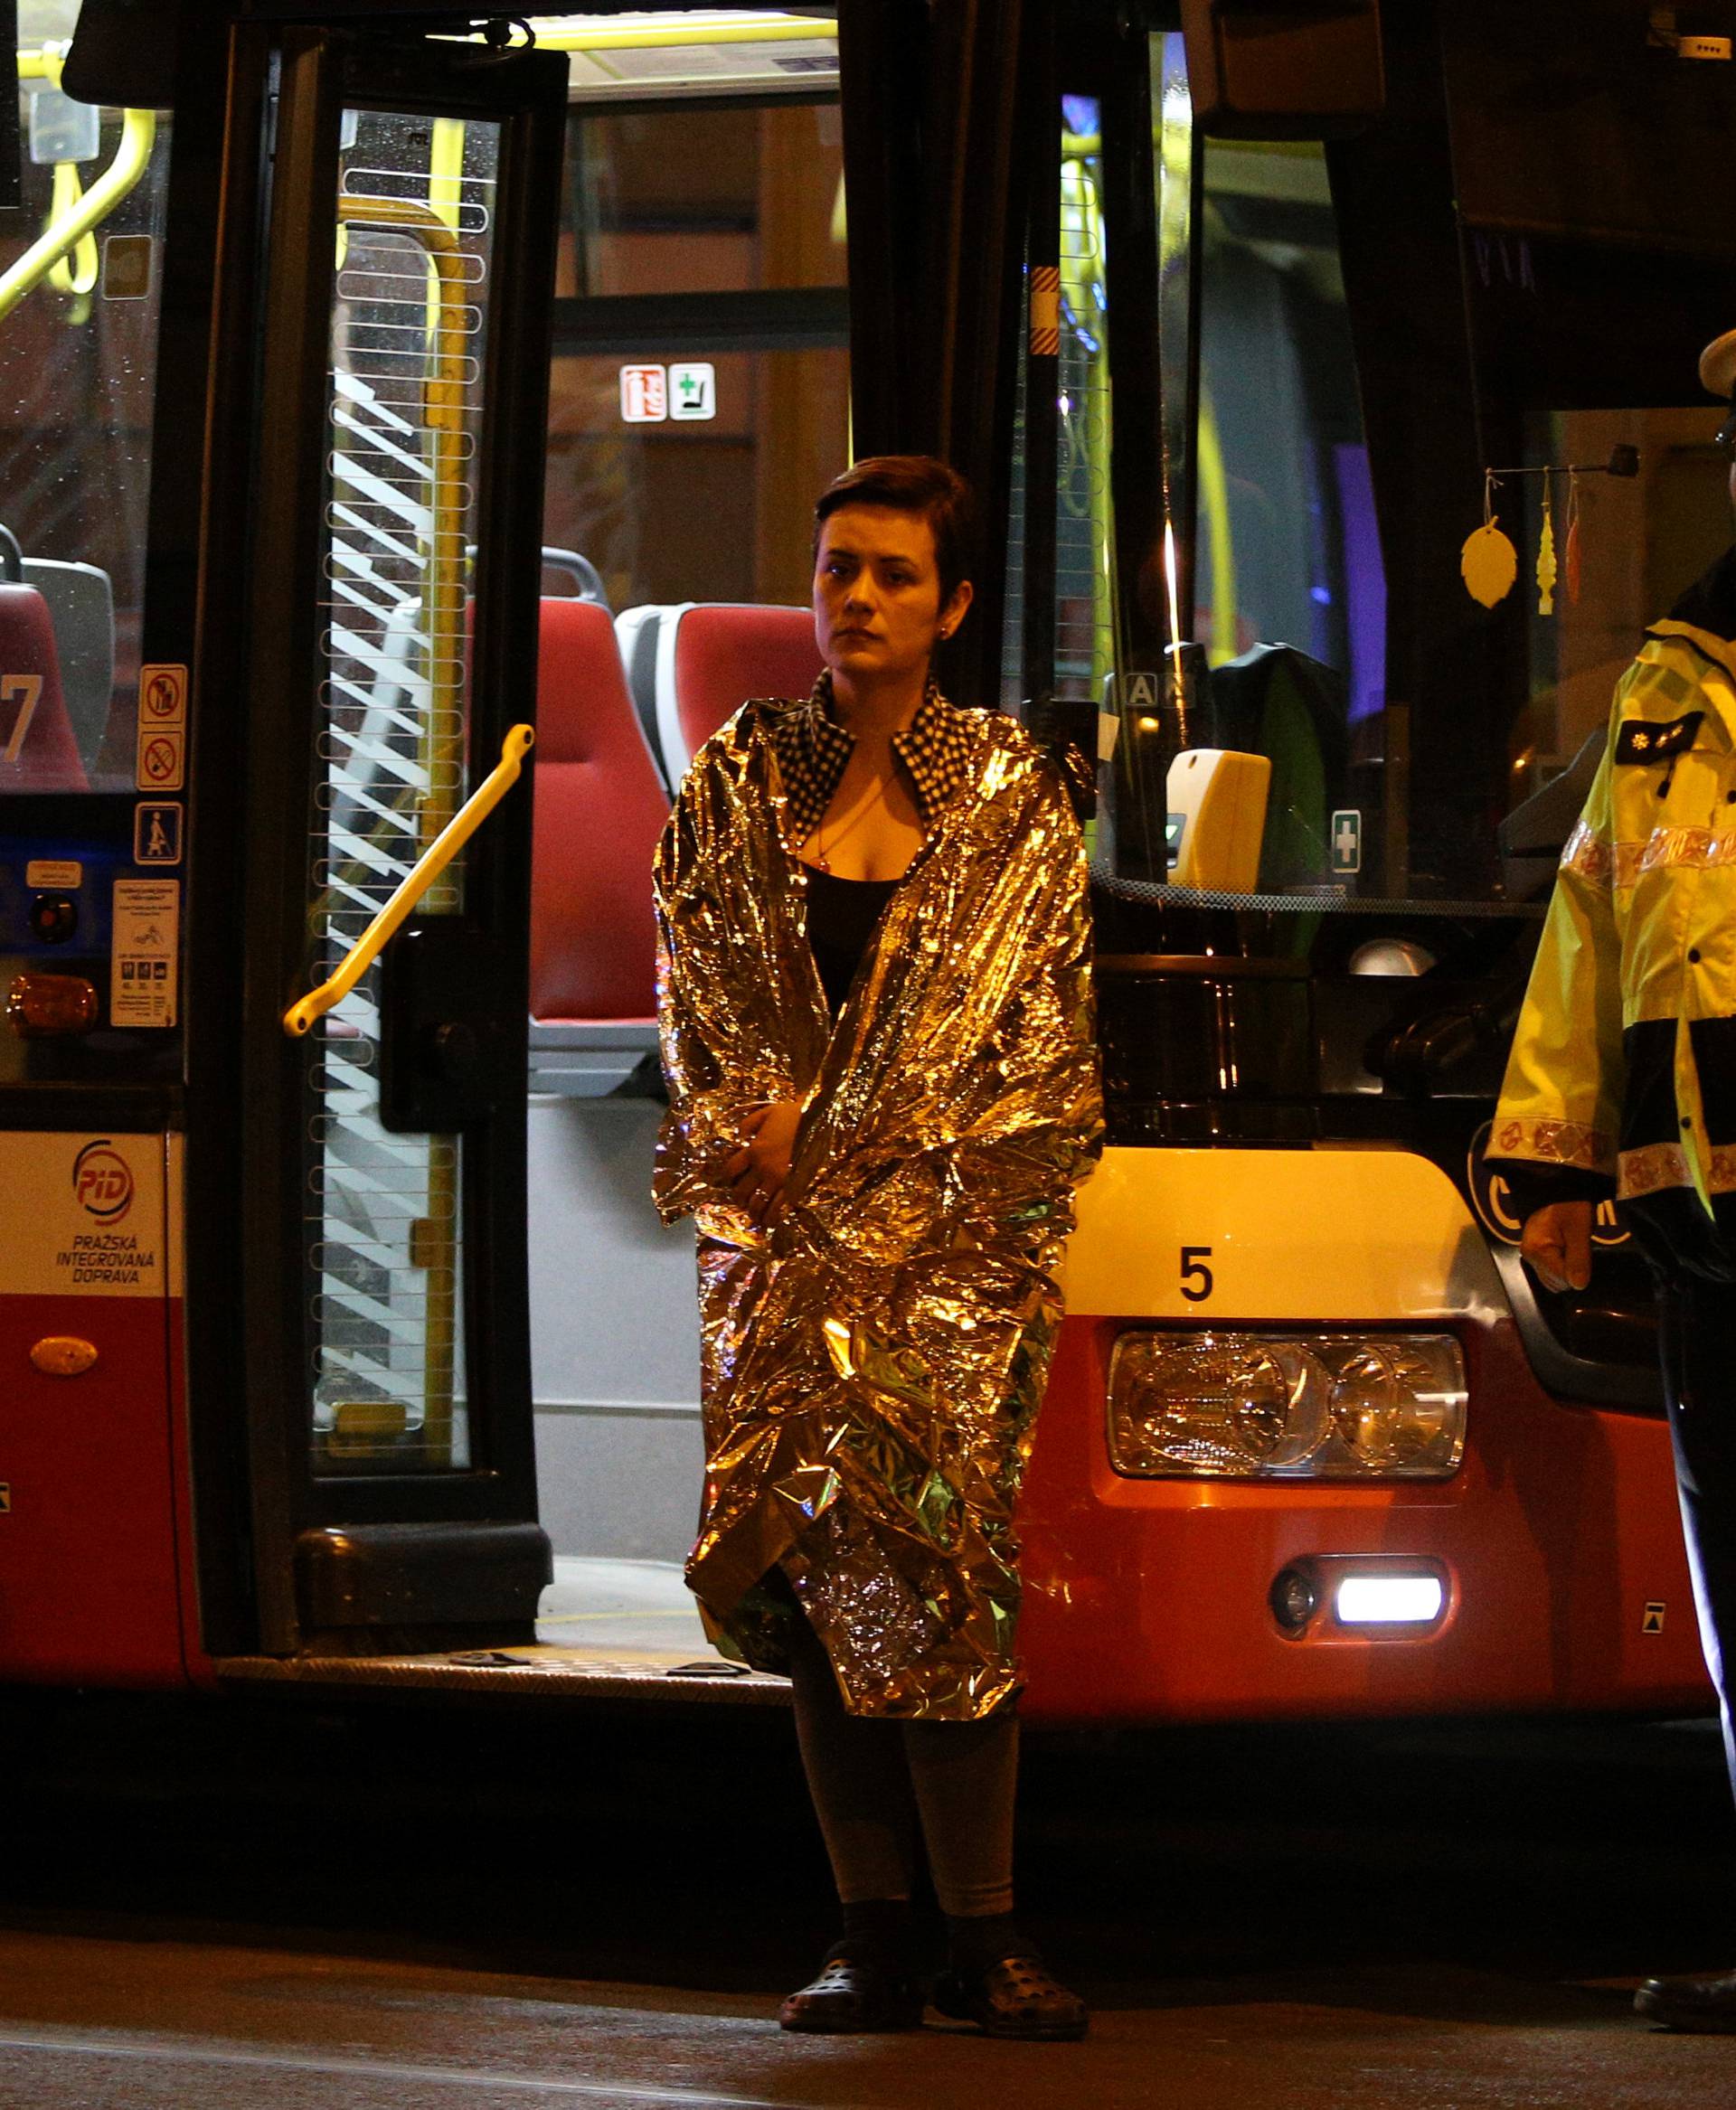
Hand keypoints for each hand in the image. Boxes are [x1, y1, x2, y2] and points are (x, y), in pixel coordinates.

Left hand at [723, 1101, 800, 1224]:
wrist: (819, 1120)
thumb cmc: (793, 1114)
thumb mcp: (766, 1112)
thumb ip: (748, 1124)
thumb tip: (740, 1137)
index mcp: (753, 1150)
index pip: (731, 1170)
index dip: (728, 1178)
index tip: (731, 1181)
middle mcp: (762, 1168)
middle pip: (741, 1192)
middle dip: (739, 1199)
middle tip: (742, 1200)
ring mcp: (778, 1179)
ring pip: (757, 1204)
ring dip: (752, 1211)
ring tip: (754, 1213)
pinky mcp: (793, 1186)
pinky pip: (778, 1208)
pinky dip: (771, 1217)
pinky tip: (769, 1221)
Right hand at [1521, 1201, 1593, 1293]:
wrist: (1557, 1189)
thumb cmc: (1570, 1206)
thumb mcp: (1580, 1230)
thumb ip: (1578, 1259)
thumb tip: (1579, 1286)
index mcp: (1537, 1251)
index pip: (1563, 1280)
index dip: (1579, 1270)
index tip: (1583, 1250)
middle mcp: (1529, 1257)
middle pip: (1557, 1283)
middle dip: (1572, 1271)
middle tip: (1578, 1248)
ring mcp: (1530, 1256)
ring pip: (1554, 1281)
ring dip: (1567, 1270)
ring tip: (1573, 1249)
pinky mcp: (1534, 1254)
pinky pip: (1550, 1273)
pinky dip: (1561, 1267)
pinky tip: (1567, 1252)